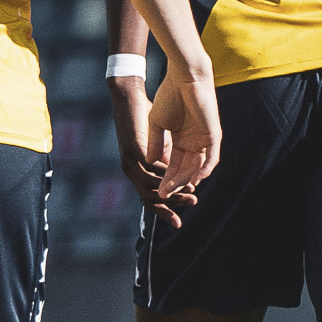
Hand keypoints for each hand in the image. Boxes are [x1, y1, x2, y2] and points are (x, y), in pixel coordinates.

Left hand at [107, 74, 196, 224]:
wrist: (129, 99)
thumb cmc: (144, 120)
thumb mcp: (160, 145)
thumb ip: (167, 161)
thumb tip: (182, 176)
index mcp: (136, 172)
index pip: (148, 200)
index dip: (163, 212)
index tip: (179, 222)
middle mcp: (130, 170)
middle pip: (149, 198)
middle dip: (172, 204)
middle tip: (193, 203)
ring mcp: (129, 161)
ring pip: (150, 185)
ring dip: (172, 189)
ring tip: (191, 190)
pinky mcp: (132, 149)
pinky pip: (150, 167)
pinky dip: (166, 173)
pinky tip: (181, 173)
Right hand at [144, 57, 220, 197]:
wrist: (183, 77)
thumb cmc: (169, 95)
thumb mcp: (157, 123)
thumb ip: (156, 143)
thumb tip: (150, 162)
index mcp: (182, 139)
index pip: (175, 165)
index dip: (166, 177)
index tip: (157, 190)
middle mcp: (194, 142)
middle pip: (186, 169)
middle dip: (174, 182)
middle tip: (163, 193)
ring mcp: (204, 139)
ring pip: (198, 167)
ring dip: (186, 180)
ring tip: (173, 189)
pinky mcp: (213, 135)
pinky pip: (211, 159)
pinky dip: (205, 171)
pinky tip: (195, 180)